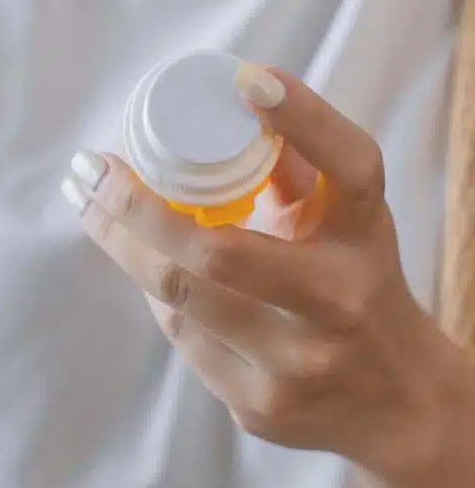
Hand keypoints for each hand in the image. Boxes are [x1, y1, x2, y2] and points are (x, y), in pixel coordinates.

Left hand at [62, 64, 469, 476]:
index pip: (348, 169)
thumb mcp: (348, 225)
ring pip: (180, 300)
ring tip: (92, 208)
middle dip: (132, 208)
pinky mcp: (260, 406)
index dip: (305, 121)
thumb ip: (300, 167)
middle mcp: (340, 302)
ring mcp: (298, 364)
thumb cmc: (358, 288)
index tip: (249, 81)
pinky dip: (159, 298)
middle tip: (90, 171)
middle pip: (214, 255)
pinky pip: (184, 340)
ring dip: (125, 248)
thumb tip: (238, 97)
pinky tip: (144, 266)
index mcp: (366, 240)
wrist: (397, 403)